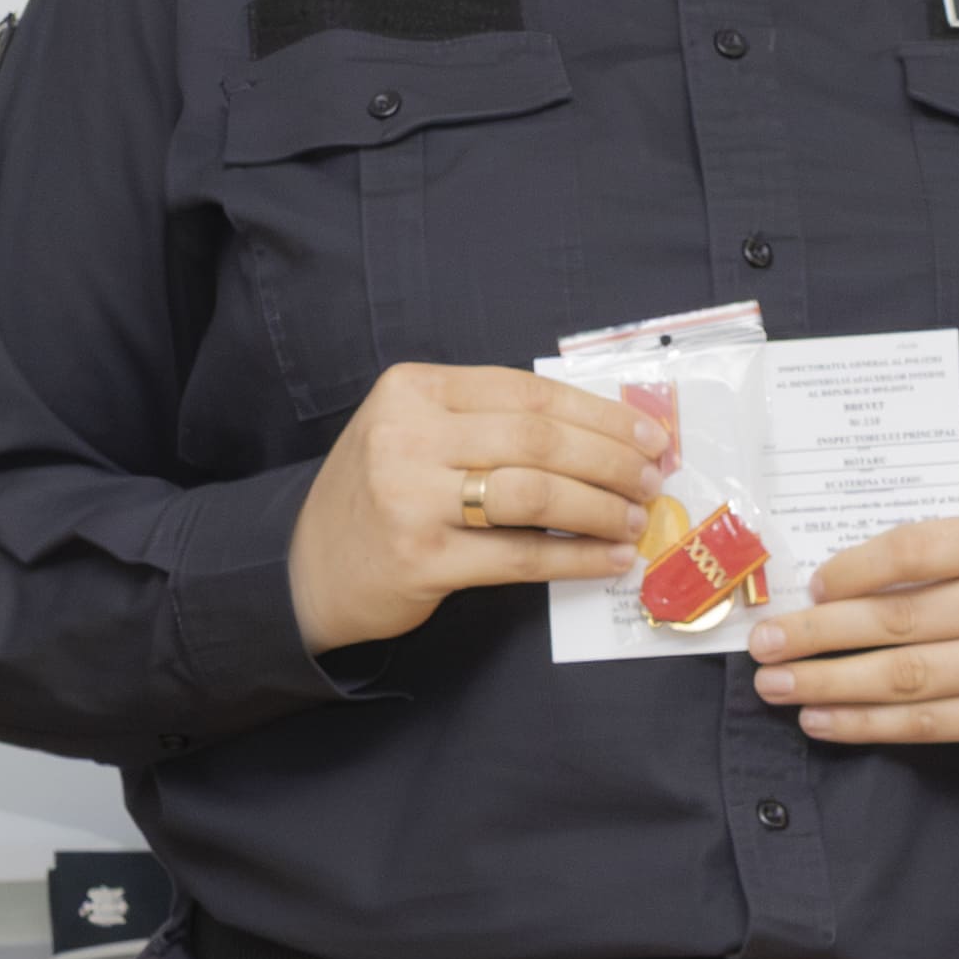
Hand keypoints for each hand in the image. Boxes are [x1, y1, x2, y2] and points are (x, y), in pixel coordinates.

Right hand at [288, 361, 665, 655]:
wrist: (305, 569)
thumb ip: (491, 423)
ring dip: (600, 507)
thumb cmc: (380, 496)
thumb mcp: (417, 434)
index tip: (649, 433)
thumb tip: (604, 432)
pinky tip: (609, 558)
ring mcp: (410, 497)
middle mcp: (407, 435)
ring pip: (536, 493)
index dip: (598, 413)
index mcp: (413, 390)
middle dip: (611, 459)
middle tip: (653, 477)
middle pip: (538, 438)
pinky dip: (576, 556)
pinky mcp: (422, 558)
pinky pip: (521, 555)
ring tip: (636, 518)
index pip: (527, 391)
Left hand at [749, 511, 958, 750]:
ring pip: (906, 677)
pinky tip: (825, 720)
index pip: (915, 549)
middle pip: (898, 620)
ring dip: (830, 684)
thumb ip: (947, 553)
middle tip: (764, 643)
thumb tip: (846, 580)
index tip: (811, 586)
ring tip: (777, 685)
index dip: (853, 569)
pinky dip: (869, 723)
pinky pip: (929, 723)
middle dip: (818, 634)